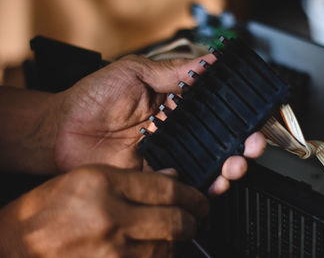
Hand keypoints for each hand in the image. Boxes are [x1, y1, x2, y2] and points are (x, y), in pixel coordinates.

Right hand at [0, 164, 208, 257]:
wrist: (14, 247)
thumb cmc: (47, 210)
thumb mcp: (87, 179)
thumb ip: (133, 179)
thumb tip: (172, 179)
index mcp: (104, 185)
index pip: (166, 190)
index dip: (193, 195)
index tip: (200, 200)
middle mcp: (109, 218)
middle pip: (174, 222)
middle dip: (193, 221)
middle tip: (196, 218)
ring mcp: (110, 253)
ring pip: (167, 249)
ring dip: (177, 242)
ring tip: (173, 233)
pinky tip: (153, 249)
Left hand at [52, 54, 266, 193]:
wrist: (62, 130)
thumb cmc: (94, 97)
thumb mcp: (135, 72)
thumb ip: (174, 71)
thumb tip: (210, 60)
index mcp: (177, 104)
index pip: (217, 110)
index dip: (239, 116)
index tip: (255, 119)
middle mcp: (178, 131)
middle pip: (220, 140)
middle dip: (242, 146)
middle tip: (251, 146)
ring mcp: (169, 154)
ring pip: (208, 165)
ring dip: (227, 168)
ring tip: (234, 166)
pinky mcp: (157, 174)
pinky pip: (185, 184)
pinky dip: (201, 188)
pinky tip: (209, 183)